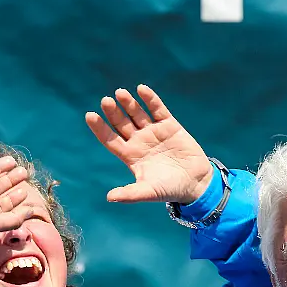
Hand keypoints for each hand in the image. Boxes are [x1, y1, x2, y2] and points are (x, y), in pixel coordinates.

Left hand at [86, 85, 212, 204]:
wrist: (196, 183)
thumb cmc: (170, 190)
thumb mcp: (149, 192)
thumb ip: (130, 194)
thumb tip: (110, 197)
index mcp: (130, 155)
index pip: (110, 139)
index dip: (100, 127)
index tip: (90, 115)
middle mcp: (139, 141)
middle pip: (121, 123)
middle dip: (113, 112)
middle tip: (106, 101)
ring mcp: (153, 132)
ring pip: (137, 113)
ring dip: (129, 103)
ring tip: (121, 93)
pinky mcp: (170, 126)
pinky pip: (158, 109)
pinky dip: (150, 99)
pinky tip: (141, 89)